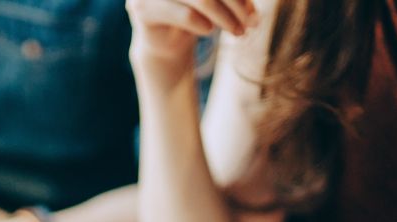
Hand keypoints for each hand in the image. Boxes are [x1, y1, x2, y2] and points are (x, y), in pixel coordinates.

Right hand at [127, 0, 257, 79]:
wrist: (164, 42)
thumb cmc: (195, 13)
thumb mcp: (218, 0)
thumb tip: (253, 8)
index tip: (253, 11)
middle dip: (236, 4)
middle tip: (252, 24)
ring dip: (225, 18)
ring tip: (238, 32)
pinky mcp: (143, 9)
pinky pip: (185, 15)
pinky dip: (203, 25)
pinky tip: (208, 31)